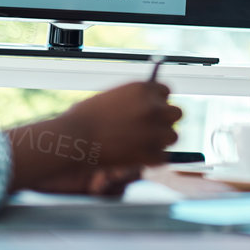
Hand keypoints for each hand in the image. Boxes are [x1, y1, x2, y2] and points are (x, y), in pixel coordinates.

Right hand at [6, 80, 180, 193]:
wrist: (73, 138)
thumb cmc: (84, 118)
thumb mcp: (112, 98)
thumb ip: (133, 100)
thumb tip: (147, 106)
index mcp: (144, 88)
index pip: (166, 91)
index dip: (158, 102)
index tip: (152, 111)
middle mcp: (154, 107)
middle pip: (176, 113)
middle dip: (165, 121)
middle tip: (151, 130)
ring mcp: (155, 130)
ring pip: (172, 136)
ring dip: (161, 142)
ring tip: (142, 147)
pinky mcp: (152, 153)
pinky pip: (163, 158)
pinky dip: (153, 161)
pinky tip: (138, 160)